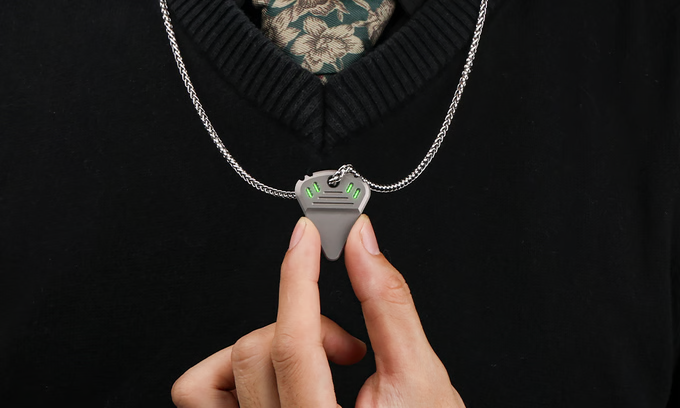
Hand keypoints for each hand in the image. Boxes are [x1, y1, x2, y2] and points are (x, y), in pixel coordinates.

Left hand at [171, 215, 465, 407]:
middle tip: (349, 349)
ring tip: (308, 362)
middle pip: (257, 352)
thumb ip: (388, 306)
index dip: (298, 277)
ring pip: (214, 375)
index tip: (306, 238)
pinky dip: (233, 369)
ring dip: (263, 346)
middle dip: (307, 327)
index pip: (294, 343)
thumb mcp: (420, 378)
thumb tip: (364, 247)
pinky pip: (201, 397)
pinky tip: (276, 374)